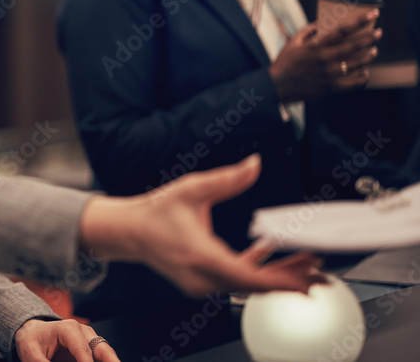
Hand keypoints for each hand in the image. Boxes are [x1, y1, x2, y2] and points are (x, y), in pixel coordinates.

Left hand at [14, 318, 119, 360]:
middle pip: (103, 350)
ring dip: (111, 361)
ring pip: (106, 354)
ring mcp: (89, 340)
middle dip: (112, 361)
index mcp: (68, 329)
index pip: (83, 351)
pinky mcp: (91, 349)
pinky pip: (102, 359)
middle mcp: (83, 332)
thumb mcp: (31, 354)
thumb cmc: (32, 340)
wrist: (32, 333)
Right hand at [78, 154, 324, 296]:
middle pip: (256, 285)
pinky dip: (254, 270)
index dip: (283, 280)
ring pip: (248, 285)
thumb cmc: (155, 211)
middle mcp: (203, 277)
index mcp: (202, 257)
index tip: (308, 279)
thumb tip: (255, 164)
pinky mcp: (200, 282)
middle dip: (290, 279)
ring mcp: (201, 283)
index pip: (251, 277)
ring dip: (275, 275)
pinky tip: (267, 252)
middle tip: (320, 273)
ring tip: (305, 266)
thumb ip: (227, 179)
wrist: (127, 232)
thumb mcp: (191, 189)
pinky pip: (235, 281)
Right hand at [269, 10, 380, 102]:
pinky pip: (355, 83)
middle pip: (355, 46)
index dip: (359, 21)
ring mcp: (329, 75)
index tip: (373, 14)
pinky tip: (365, 71)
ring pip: (358, 64)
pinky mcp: (331, 88)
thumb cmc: (284, 63)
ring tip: (374, 50)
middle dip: (370, 38)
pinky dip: (363, 77)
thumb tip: (321, 23)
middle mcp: (325, 60)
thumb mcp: (292, 42)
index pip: (342, 30)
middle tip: (379, 32)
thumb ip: (307, 31)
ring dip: (369, 56)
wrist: (277, 87)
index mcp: (316, 46)